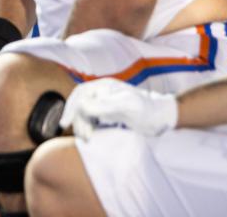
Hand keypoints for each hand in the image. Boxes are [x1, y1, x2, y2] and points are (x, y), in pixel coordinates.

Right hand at [60, 78, 177, 140]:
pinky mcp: (109, 114)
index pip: (80, 94)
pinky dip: (89, 127)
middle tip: (82, 137)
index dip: (71, 107)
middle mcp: (102, 93)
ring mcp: (105, 103)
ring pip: (85, 113)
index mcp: (104, 86)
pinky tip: (91, 136)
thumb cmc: (147, 109)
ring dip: (83, 126)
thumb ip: (104, 105)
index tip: (65, 123)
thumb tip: (81, 106)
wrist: (162, 118)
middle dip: (77, 121)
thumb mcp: (127, 106)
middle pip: (80, 105)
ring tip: (87, 139)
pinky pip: (92, 119)